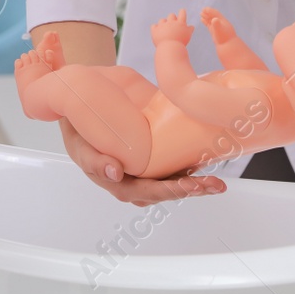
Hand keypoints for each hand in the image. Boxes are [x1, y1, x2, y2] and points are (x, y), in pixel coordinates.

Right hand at [59, 118, 223, 205]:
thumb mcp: (78, 143)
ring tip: (216, 183)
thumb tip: (114, 173)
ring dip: (198, 184)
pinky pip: (180, 162)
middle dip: (189, 190)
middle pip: (164, 191)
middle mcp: (135, 178)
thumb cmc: (79, 127)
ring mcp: (150, 166)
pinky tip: (212, 158)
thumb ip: (93, 160)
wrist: (84, 101)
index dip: (164, 191)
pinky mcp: (160, 151)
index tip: (184, 186)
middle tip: (209, 185)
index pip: (142, 192)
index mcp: (116, 181)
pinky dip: (197, 163)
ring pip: (175, 180)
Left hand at [151, 9, 193, 46]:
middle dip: (173, 18)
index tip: (182, 11)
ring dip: (164, 23)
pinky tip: (158, 31)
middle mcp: (171, 22)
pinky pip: (154, 26)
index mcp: (180, 23)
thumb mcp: (188, 36)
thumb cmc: (181, 43)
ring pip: (162, 20)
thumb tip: (192, 26)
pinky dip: (155, 28)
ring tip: (166, 30)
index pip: (182, 13)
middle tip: (173, 24)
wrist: (170, 49)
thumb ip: (189, 30)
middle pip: (171, 15)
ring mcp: (162, 25)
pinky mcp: (155, 30)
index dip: (182, 11)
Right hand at [200, 6, 233, 43]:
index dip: (210, 10)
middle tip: (202, 10)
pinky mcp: (215, 32)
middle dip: (208, 13)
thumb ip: (217, 24)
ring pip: (211, 20)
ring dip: (206, 16)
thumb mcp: (220, 30)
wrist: (228, 46)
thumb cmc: (224, 38)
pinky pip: (209, 25)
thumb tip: (214, 19)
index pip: (216, 13)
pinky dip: (205, 21)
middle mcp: (220, 23)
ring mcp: (217, 27)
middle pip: (213, 16)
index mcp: (223, 21)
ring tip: (201, 14)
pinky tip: (202, 19)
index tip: (204, 9)